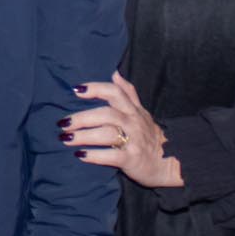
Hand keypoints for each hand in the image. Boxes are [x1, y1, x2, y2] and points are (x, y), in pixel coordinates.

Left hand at [64, 73, 180, 188]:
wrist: (170, 162)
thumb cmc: (149, 137)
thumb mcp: (142, 112)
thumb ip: (128, 93)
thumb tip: (115, 73)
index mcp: (133, 110)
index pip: (115, 92)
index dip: (96, 89)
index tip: (76, 90)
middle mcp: (133, 122)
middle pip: (106, 114)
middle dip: (82, 117)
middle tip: (63, 123)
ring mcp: (134, 141)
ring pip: (107, 134)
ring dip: (84, 136)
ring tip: (66, 139)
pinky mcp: (132, 159)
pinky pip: (112, 156)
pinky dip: (95, 155)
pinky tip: (80, 155)